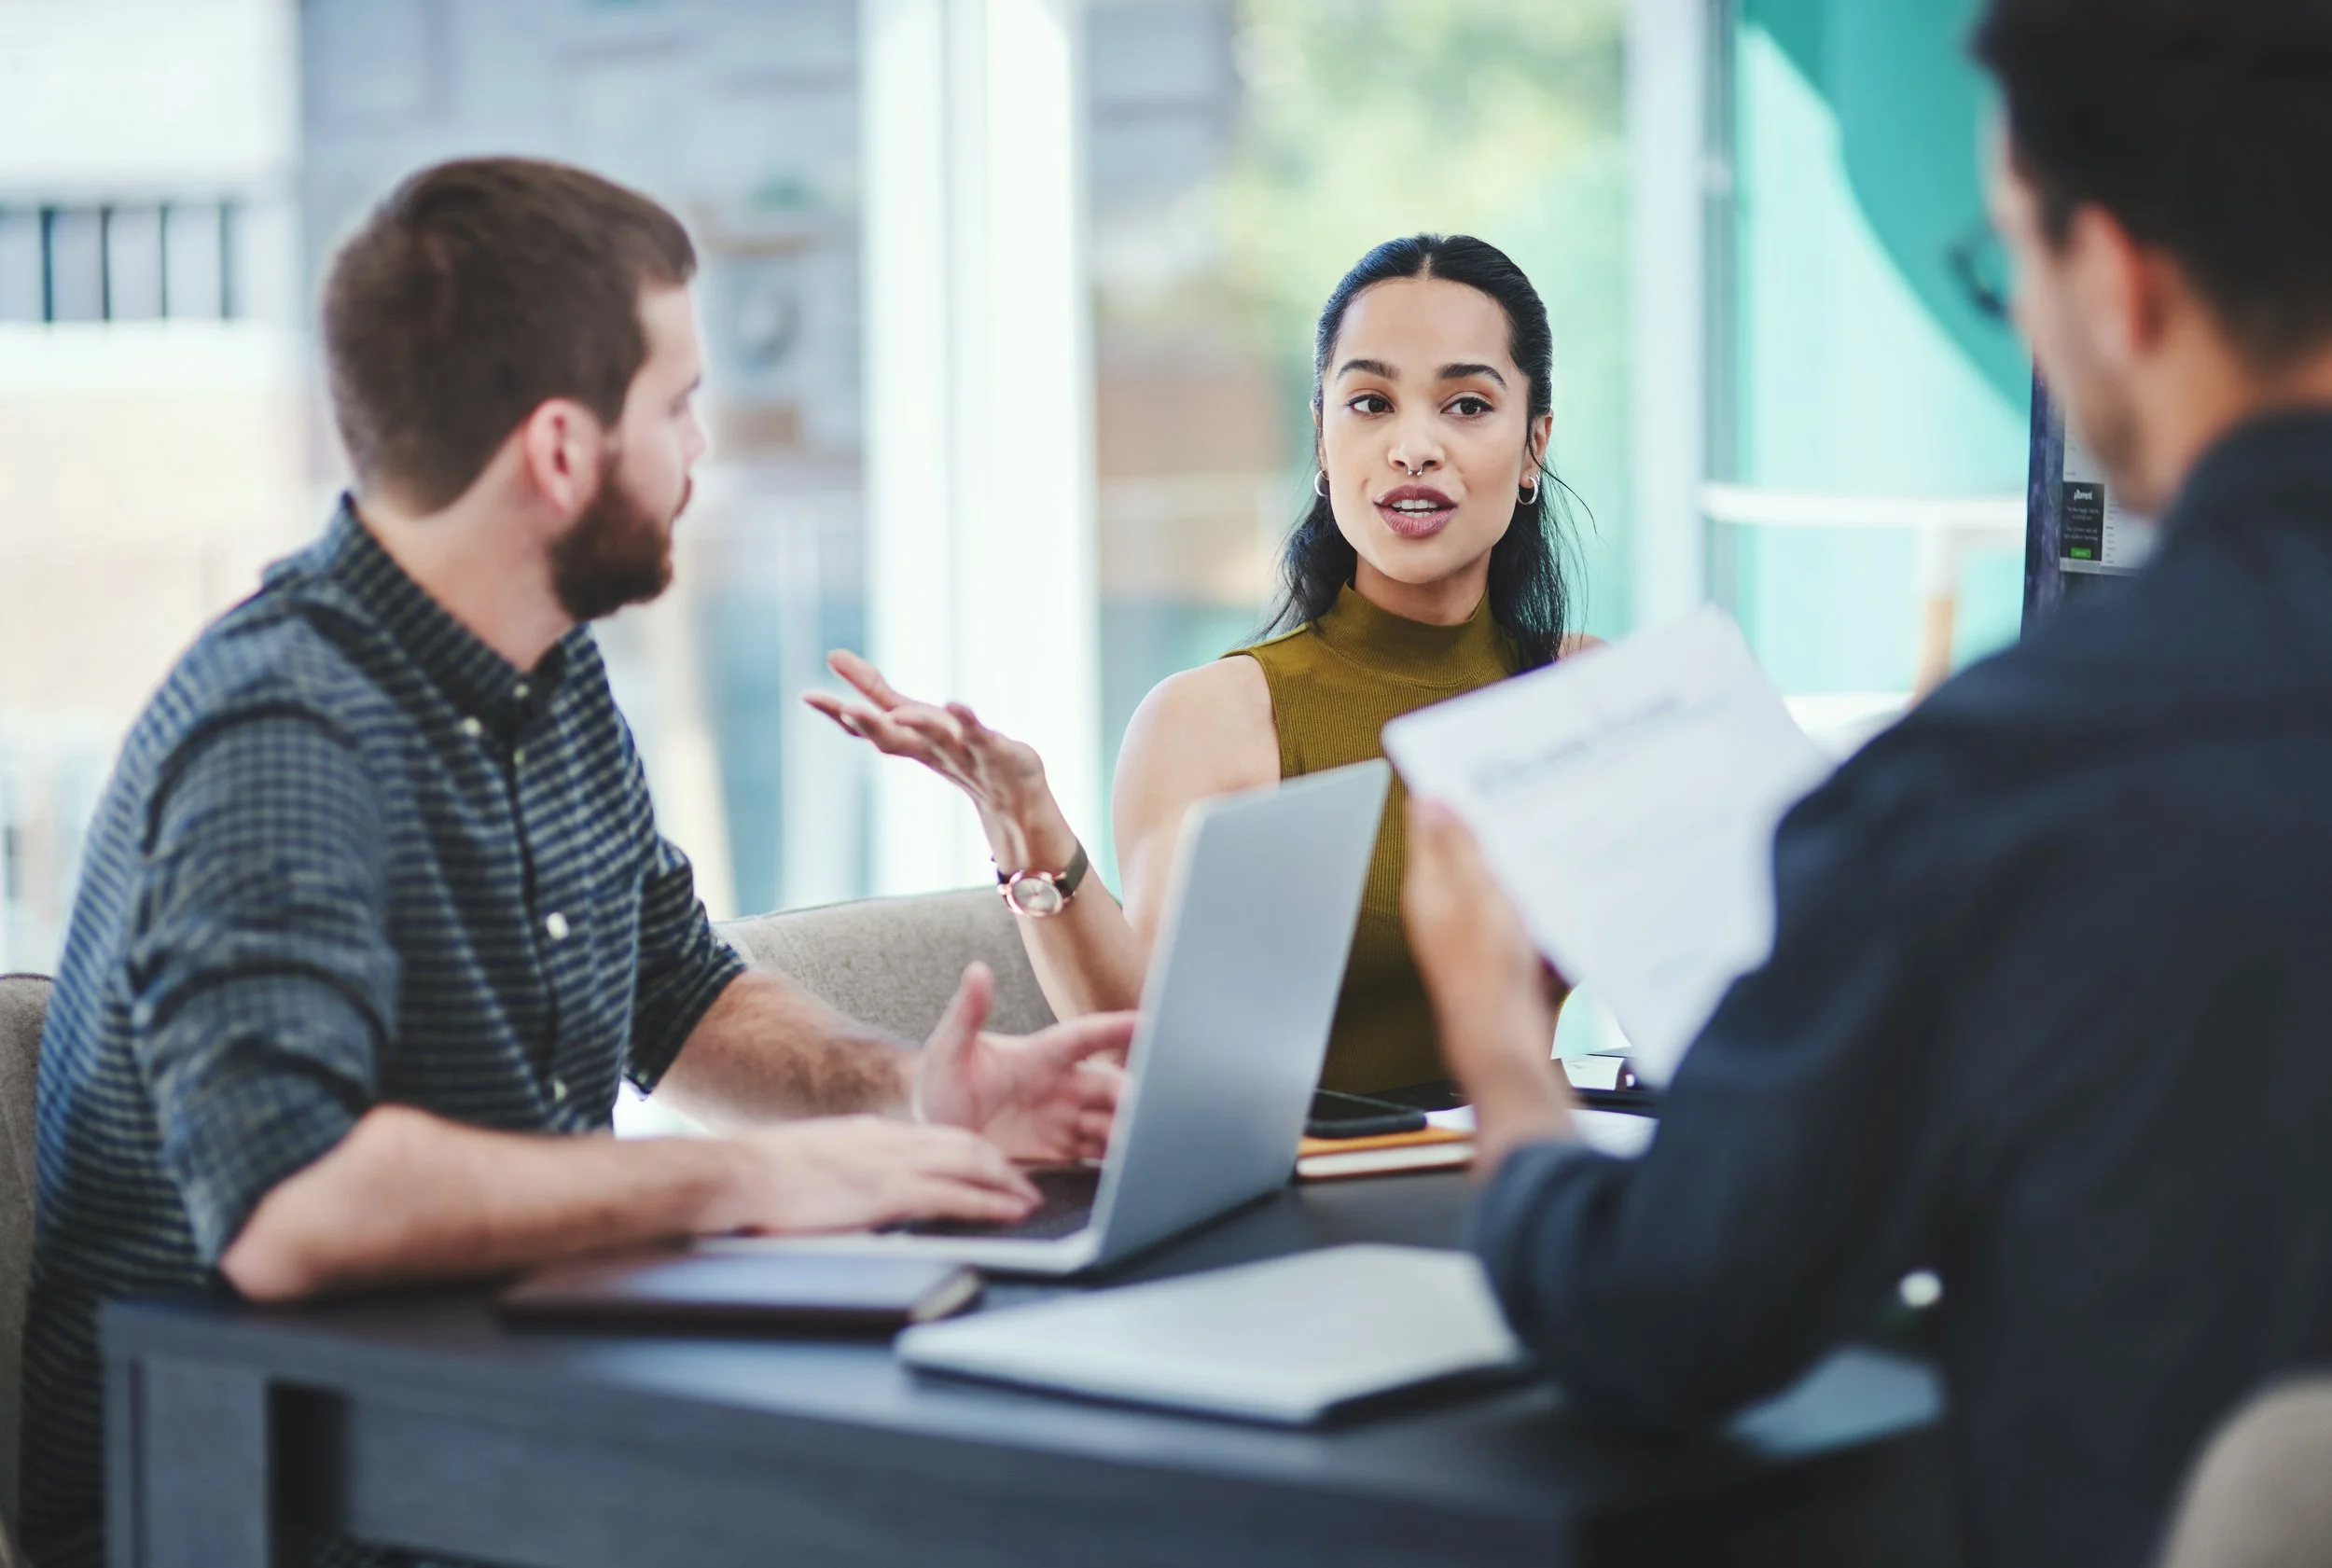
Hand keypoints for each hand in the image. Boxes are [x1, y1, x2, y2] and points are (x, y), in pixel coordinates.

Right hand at [704, 1115, 1042, 1233]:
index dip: (970, 1150)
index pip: (936, 1136)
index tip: (990, 1165)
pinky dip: (989, 1202)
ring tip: (1029, 1198)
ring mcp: (892, 1163)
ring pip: (969, 1162)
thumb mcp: (819, 1164)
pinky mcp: (889, 1191)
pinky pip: (954, 1194)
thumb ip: (847, 1173)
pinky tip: (1010, 1211)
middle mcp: (889, 1140)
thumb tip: (857, 1193)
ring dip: (1006, 1181)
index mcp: (872, 1134)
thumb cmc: (766, 1178)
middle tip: (1024, 1183)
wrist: (742, 1173)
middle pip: (963, 1142)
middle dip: (999, 1164)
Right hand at [805, 651, 1075, 866]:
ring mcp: (961, 750)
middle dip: (867, 723)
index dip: (838, 712)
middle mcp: (930, 748)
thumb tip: (834, 657)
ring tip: (899, 714)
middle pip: (892, 737)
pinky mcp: (993, 750)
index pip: (870, 722)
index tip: (807, 696)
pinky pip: (978, 734)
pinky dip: (967, 719)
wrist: (1015, 802)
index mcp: (911, 739)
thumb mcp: (916, 719)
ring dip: (915, 724)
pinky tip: (957, 703)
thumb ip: (880, 696)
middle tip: (842, 710)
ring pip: (933, 737)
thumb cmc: (962, 754)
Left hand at [915, 962, 1132, 1162]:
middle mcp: (1059, 1086)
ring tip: (1138, 1145)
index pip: (1085, 1036)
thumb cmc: (938, 1084)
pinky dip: (1116, 1159)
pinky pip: (1098, 1153)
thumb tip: (977, 970)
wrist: (931, 1134)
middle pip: (1108, 1086)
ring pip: (1110, 1120)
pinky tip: (1130, 1169)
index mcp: (1040, 1055)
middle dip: (1132, 1094)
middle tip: (1146, 1109)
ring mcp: (1063, 1119)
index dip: (1116, 1029)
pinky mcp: (1060, 1151)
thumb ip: (966, 1013)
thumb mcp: (947, 1050)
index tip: (1150, 1023)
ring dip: (1127, 1130)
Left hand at [1402, 798, 1575, 1174]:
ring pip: (1491, 880)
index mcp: (1429, 890)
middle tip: (1519, 796)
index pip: (1431, 827)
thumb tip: (1431, 799)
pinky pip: (1513, 911)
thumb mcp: (1477, 896)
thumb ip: (1456, 849)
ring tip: (1541, 839)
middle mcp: (1442, 909)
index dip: (1449, 795)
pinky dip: (1531, 898)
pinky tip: (1552, 895)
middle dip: (1489, 824)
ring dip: (1514, 861)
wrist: (1506, 1045)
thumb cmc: (1488, 976)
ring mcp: (1468, 933)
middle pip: (1462, 851)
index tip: (1472, 766)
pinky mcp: (1495, 954)